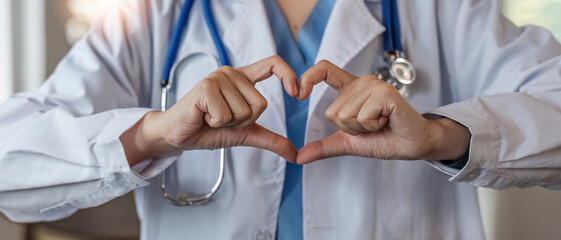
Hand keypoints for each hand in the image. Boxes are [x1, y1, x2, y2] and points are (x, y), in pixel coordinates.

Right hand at [121, 56, 298, 165]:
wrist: (179, 136)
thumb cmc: (208, 129)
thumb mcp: (245, 134)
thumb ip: (270, 139)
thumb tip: (294, 154)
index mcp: (242, 78)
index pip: (272, 64)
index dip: (289, 75)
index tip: (298, 93)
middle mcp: (231, 73)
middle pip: (260, 104)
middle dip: (244, 122)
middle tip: (222, 119)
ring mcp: (217, 78)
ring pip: (244, 111)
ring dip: (228, 123)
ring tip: (211, 117)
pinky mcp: (205, 88)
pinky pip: (226, 115)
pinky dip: (216, 123)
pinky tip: (203, 117)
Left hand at [295, 60, 469, 163]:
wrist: (412, 145)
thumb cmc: (384, 138)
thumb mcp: (348, 142)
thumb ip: (324, 146)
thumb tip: (299, 157)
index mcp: (351, 88)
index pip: (324, 69)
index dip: (308, 78)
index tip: (298, 94)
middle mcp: (362, 82)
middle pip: (333, 112)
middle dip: (350, 128)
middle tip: (372, 126)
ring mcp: (375, 85)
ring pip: (346, 116)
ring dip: (363, 129)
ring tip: (381, 123)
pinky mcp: (386, 94)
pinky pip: (363, 117)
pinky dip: (373, 127)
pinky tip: (387, 121)